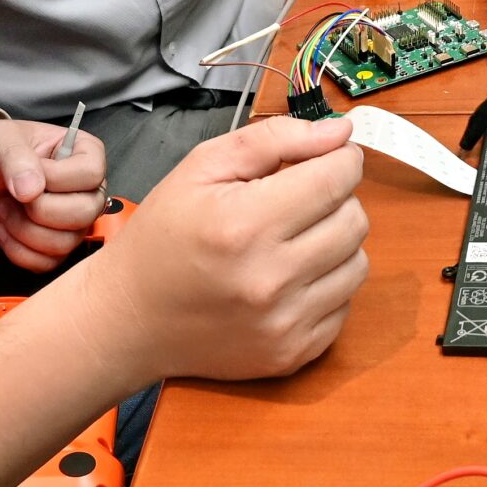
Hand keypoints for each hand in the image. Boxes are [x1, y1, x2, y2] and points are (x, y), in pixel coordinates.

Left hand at [0, 118, 107, 272]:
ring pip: (65, 242)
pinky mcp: (50, 245)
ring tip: (5, 209)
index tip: (28, 171)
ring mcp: (68, 220)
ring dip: (23, 230)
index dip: (57, 179)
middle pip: (85, 213)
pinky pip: (47, 262)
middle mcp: (83, 188)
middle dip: (39, 210)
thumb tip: (33, 189)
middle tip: (13, 195)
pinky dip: (17, 249)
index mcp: (82, 152)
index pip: (91, 174)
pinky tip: (4, 228)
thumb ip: (17, 157)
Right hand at [73, 116, 367, 383]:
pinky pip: (344, 306)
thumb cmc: (163, 235)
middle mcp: (270, 279)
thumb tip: (340, 133)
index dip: (340, 159)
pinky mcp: (292, 354)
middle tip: (299, 200)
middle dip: (336, 199)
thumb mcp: (202, 167)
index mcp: (245, 224)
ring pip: (357, 264)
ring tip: (294, 240)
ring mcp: (284, 323)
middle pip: (355, 220)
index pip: (337, 179)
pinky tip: (289, 278)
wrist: (129, 318)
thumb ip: (274, 140)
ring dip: (336, 243)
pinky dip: (326, 286)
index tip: (326, 158)